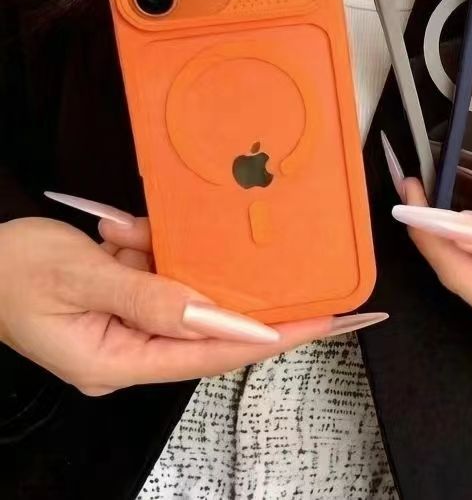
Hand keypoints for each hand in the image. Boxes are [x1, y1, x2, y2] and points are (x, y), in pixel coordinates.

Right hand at [0, 197, 386, 396]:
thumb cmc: (8, 270)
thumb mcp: (78, 277)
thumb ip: (147, 295)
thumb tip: (211, 314)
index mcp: (115, 362)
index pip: (211, 355)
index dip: (271, 337)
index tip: (320, 322)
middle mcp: (128, 351)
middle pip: (208, 327)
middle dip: (241, 293)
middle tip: (313, 284)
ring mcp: (125, 325)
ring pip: (183, 289)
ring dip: (170, 255)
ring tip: (123, 234)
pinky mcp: (123, 300)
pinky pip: (159, 272)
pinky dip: (150, 247)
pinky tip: (120, 230)